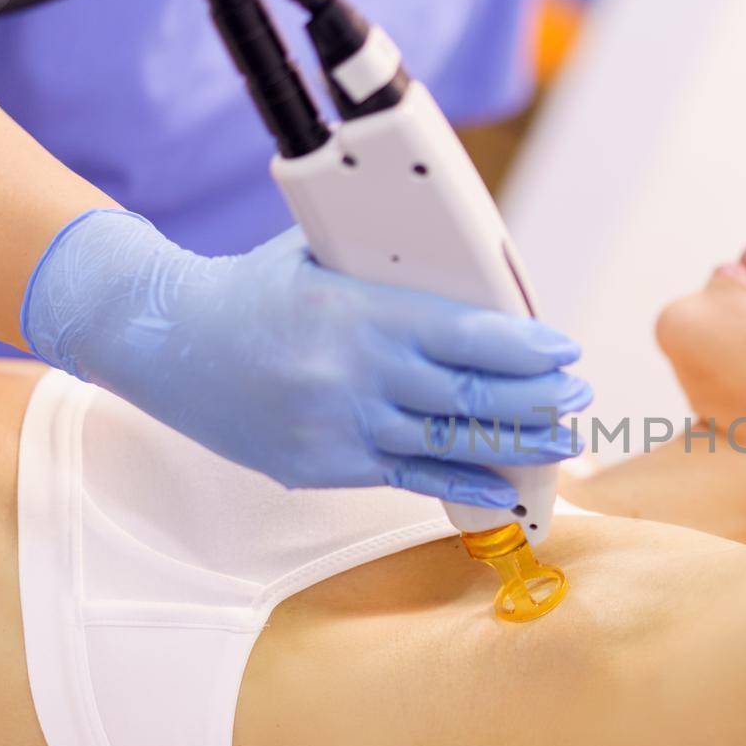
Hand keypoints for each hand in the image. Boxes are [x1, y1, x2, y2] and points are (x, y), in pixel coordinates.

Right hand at [21, 210, 589, 505]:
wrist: (164, 340)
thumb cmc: (252, 288)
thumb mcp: (322, 255)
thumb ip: (391, 267)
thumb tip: (472, 274)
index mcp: (362, 312)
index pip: (468, 333)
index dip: (527, 348)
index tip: (564, 349)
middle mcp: (357, 373)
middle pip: (472, 395)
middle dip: (539, 398)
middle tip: (581, 395)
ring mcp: (341, 426)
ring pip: (451, 443)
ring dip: (518, 444)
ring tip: (564, 441)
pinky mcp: (324, 466)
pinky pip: (409, 479)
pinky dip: (463, 486)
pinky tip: (506, 490)